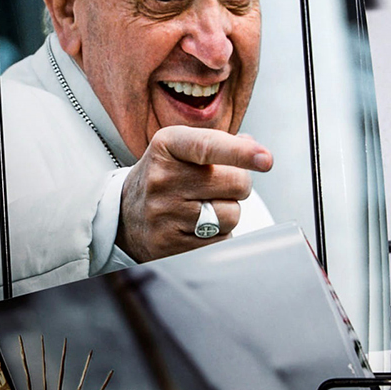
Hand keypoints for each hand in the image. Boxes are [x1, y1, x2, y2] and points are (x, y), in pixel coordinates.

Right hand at [116, 126, 272, 261]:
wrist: (125, 216)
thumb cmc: (164, 178)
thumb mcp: (180, 149)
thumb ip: (218, 144)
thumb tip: (255, 148)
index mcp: (167, 146)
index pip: (208, 147)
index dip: (241, 153)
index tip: (266, 159)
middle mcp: (162, 178)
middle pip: (235, 183)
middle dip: (239, 185)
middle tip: (219, 186)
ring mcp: (164, 214)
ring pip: (231, 215)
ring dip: (228, 213)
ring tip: (203, 208)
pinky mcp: (169, 245)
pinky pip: (219, 241)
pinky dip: (217, 235)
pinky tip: (196, 228)